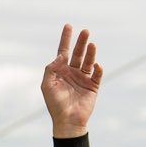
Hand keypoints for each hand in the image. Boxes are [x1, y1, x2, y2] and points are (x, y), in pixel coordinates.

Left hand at [41, 23, 102, 137]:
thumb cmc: (55, 104)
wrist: (67, 121)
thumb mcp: (47, 85)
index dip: (66, 39)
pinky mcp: (93, 86)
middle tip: (85, 31)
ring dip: (90, 52)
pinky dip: (97, 68)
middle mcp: (72, 72)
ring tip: (92, 44)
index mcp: (60, 71)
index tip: (68, 25)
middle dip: (81, 42)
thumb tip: (60, 56)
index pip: (63, 51)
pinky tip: (96, 65)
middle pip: (78, 53)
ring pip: (88, 61)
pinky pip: (97, 74)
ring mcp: (83, 78)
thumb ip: (51, 69)